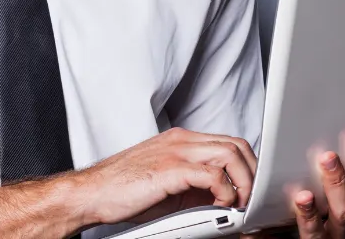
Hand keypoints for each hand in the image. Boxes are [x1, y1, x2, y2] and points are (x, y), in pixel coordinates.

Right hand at [70, 126, 258, 227]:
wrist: (92, 193)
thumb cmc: (124, 191)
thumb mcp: (168, 184)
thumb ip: (196, 184)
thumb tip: (225, 197)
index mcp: (181, 141)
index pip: (228, 142)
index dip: (247, 166)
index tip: (250, 189)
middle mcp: (181, 141)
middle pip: (236, 144)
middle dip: (252, 172)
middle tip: (250, 198)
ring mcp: (176, 152)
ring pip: (230, 154)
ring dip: (244, 181)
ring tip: (239, 203)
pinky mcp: (170, 169)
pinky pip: (213, 175)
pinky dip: (225, 191)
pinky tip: (221, 204)